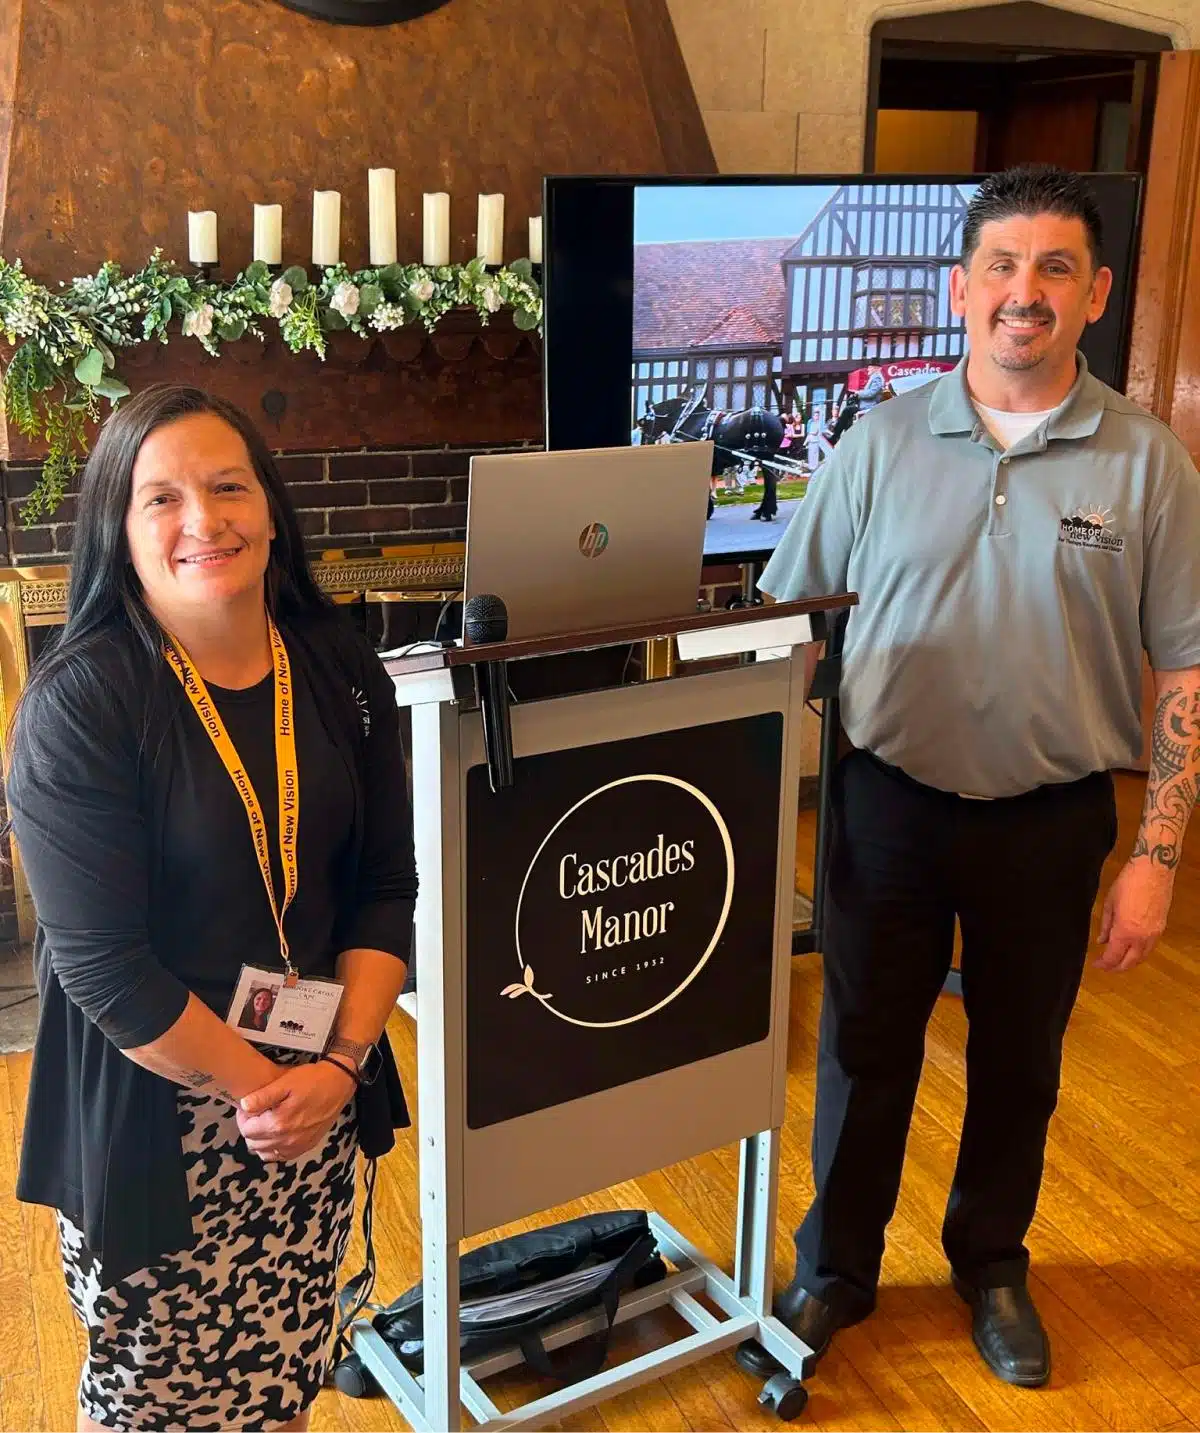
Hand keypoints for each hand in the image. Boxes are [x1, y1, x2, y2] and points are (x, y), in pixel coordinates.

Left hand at [236, 1061, 355, 1161]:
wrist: (338, 1084)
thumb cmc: (312, 1080)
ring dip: (260, 1140)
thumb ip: (262, 1096)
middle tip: (256, 1113)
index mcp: (279, 1123)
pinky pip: (280, 1156)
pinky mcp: (306, 1146)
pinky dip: (274, 1147)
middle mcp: (287, 1140)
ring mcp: (297, 1146)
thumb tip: (243, 1106)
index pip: (247, 1130)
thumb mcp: (285, 1082)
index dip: (243, 1118)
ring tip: (265, 1122)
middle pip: (254, 1144)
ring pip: (265, 1153)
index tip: (247, 1107)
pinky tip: (277, 1132)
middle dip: (250, 1129)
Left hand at [1096, 858, 1173, 971]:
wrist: (1153, 871)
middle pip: (1129, 962)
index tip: (1096, 964)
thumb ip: (1105, 926)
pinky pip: (1150, 948)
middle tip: (1106, 967)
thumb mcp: (1109, 904)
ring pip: (1142, 957)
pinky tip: (1132, 949)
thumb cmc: (1128, 883)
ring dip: (1129, 962)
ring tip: (1118, 960)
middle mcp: (1142, 938)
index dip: (1103, 964)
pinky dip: (1140, 953)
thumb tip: (1101, 941)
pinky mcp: (1161, 928)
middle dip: (1116, 968)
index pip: (1113, 957)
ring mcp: (1154, 934)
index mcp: (1125, 932)